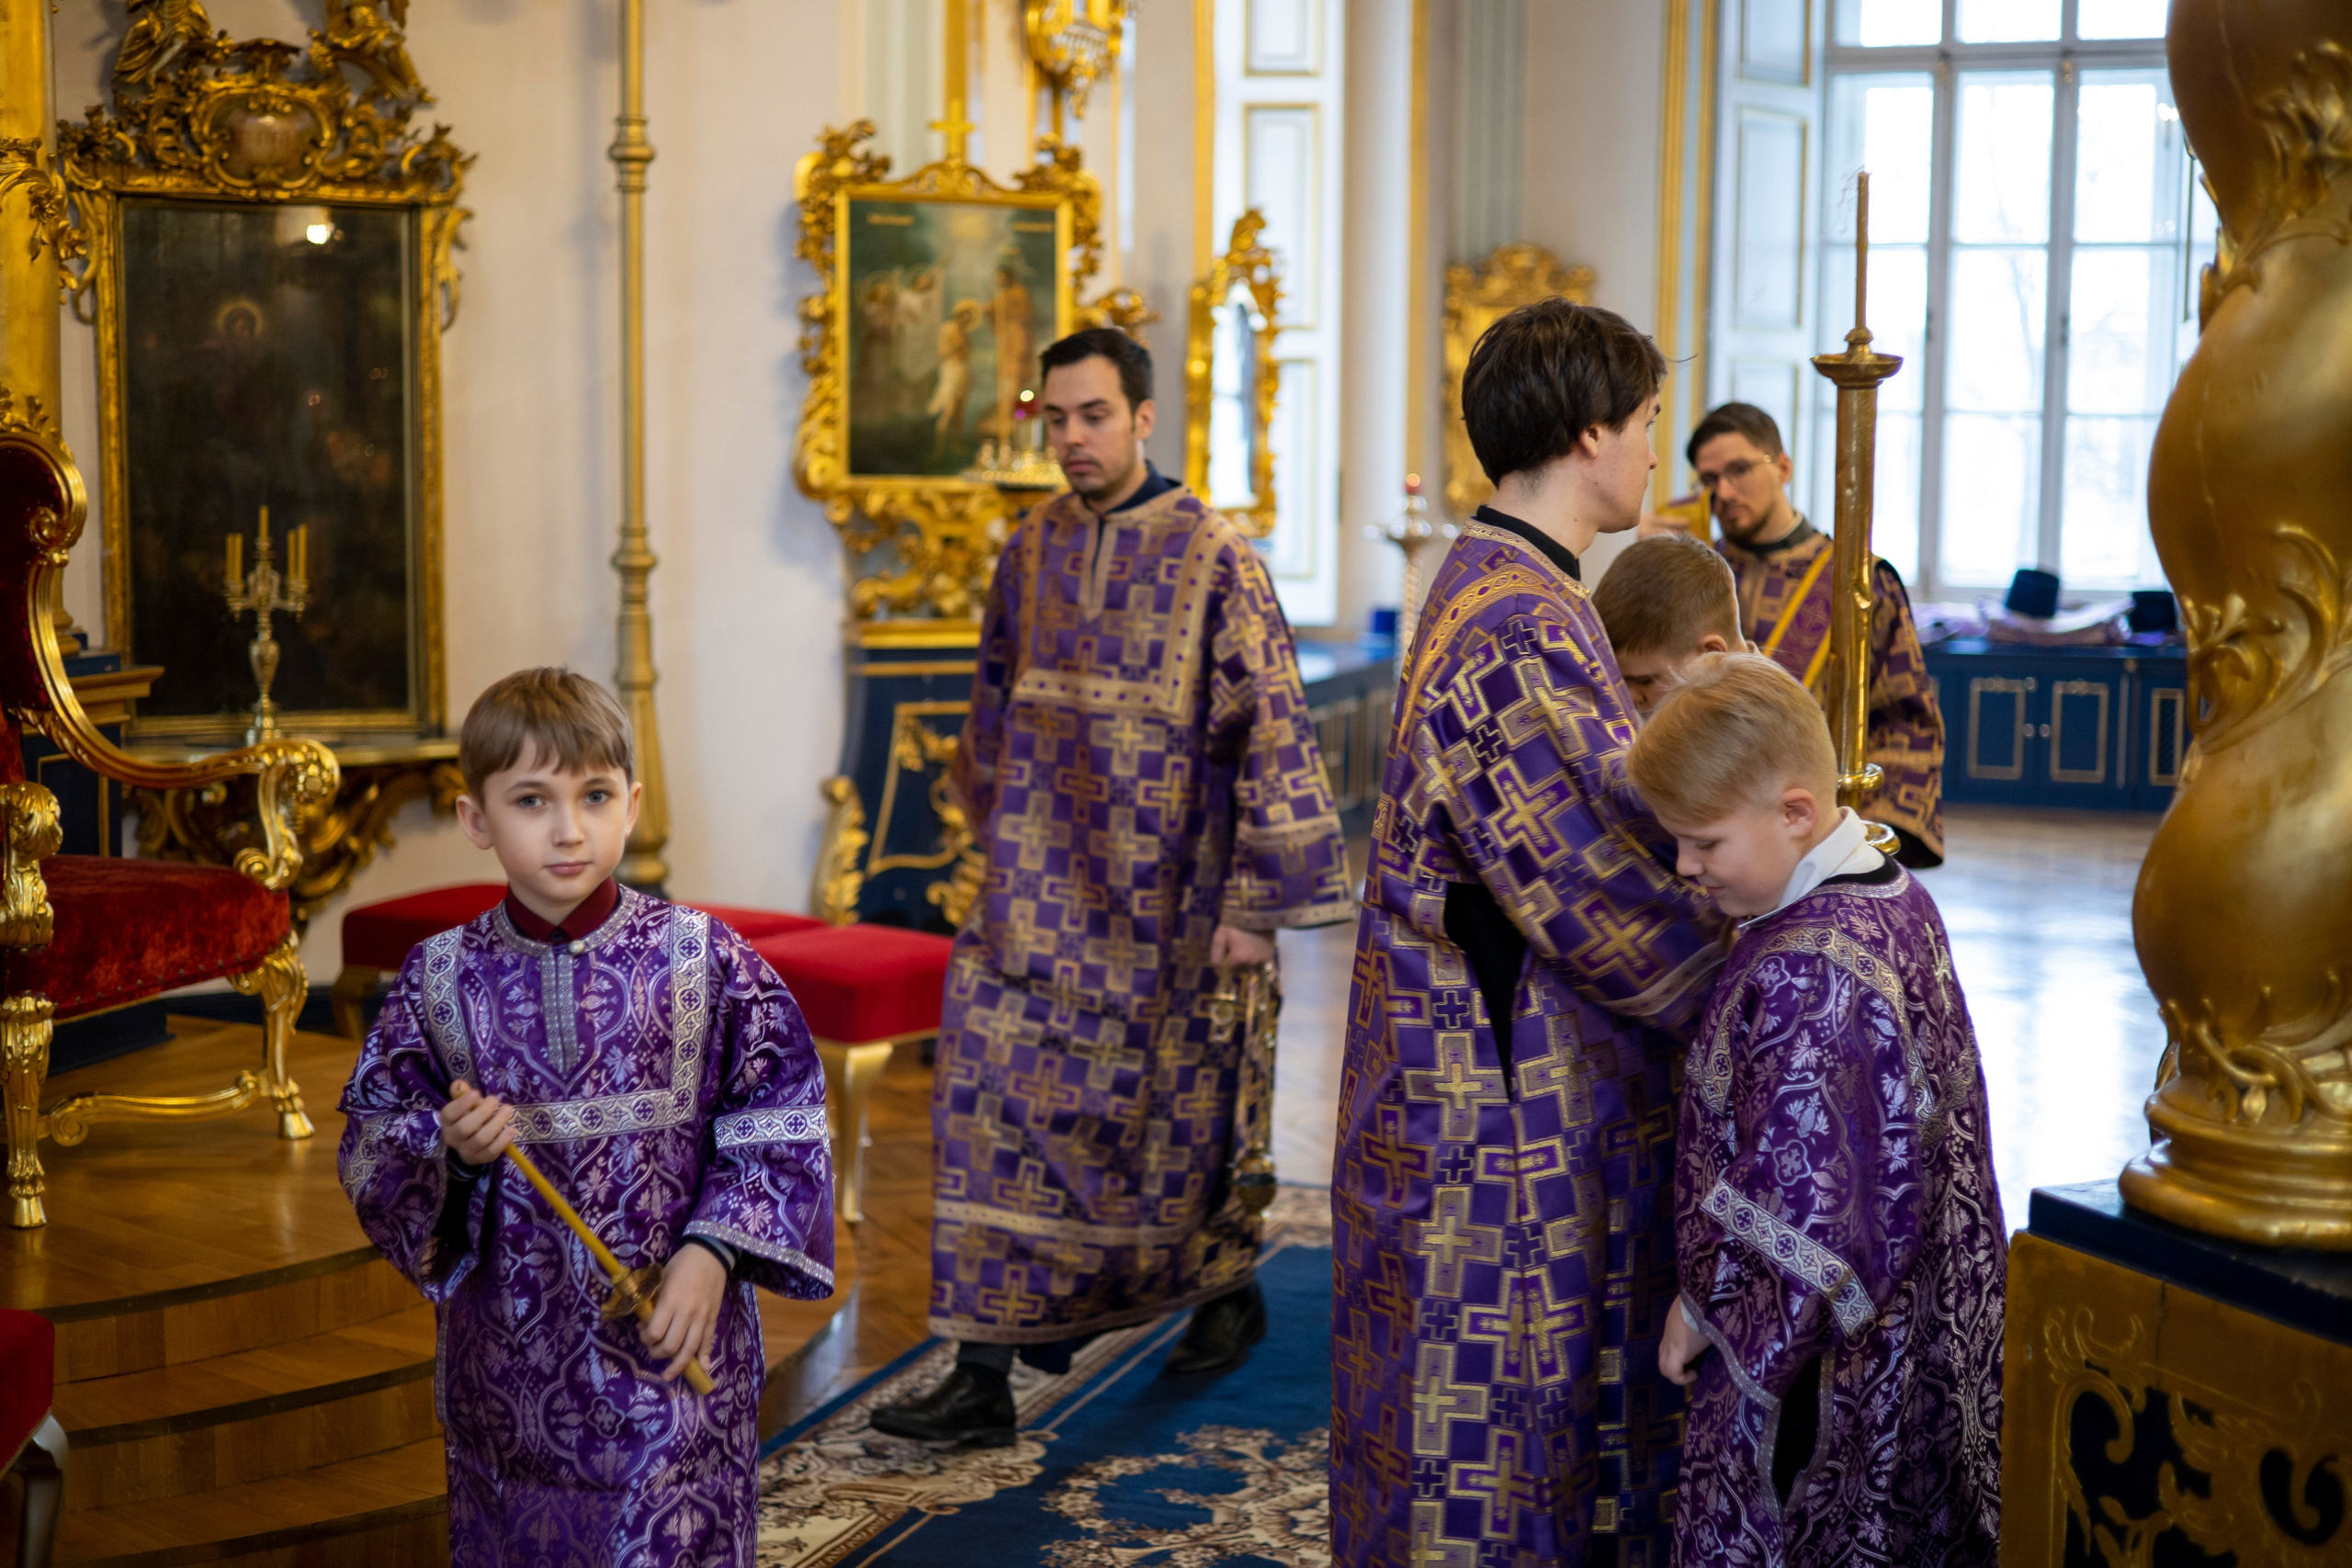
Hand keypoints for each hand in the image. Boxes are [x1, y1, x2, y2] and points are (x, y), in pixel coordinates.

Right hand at [440, 1080, 513, 1167]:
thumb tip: (459, 1084)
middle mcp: (453, 1137)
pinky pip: (491, 1152)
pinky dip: (502, 1141)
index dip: (461, 1104)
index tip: (476, 1093)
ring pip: (480, 1140)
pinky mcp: (479, 1159)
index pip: (449, 1114)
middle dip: (482, 1112)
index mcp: (447, 1121)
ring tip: (508, 1110)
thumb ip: (462, 1094)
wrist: (469, 1142)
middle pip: (465, 1127)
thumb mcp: (465, 1104)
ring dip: (496, 1124)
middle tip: (495, 1100)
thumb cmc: (469, 1117)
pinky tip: (511, 1129)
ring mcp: (466, 1150)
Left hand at [643, 1243, 726, 1382]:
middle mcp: (687, 1313)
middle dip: (658, 1353)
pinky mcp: (713, 1317)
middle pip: (671, 1346)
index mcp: (671, 1302)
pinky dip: (705, 1357)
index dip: (645, 1338)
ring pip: (690, 1349)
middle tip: (653, 1349)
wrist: (711, 1254)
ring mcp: (702, 1317)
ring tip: (668, 1375)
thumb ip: (655, 1302)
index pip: (655, 1333)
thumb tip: (646, 1321)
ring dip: (678, 1365)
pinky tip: (702, 1368)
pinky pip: (708, 1341)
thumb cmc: (681, 1264)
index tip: (642, 1332)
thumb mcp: (661, 1278)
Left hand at [1209, 924, 1273, 967]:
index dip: (1226, 963)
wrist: (1254, 911)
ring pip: (1251, 967)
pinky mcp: (1270, 954)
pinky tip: (1254, 947)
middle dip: (1236, 963)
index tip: (1226, 953)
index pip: (1229, 970)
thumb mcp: (1219, 937)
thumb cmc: (1234, 923)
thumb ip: (1216, 956)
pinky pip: (1261, 962)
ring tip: (1245, 947)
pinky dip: (1257, 958)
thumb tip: (1216, 971)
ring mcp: (1263, 959)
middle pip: (1241, 969)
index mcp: (1239, 958)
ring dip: (1247, 961)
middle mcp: (1252, 962)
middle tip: (1235, 948)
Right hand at [1659, 1297, 1711, 1386]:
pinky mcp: (1670, 1321)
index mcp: (1679, 1349)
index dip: (1681, 1379)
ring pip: (1662, 1353)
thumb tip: (1711, 1362)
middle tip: (1691, 1370)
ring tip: (1690, 1357)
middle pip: (1662, 1365)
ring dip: (1674, 1360)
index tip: (1696, 1373)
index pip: (1670, 1372)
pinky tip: (1688, 1341)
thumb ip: (1707, 1355)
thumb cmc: (1710, 1320)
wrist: (1702, 1294)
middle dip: (1675, 1372)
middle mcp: (1669, 1341)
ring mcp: (1667, 1330)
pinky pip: (1666, 1341)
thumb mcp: (1712, 1342)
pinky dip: (1673, 1348)